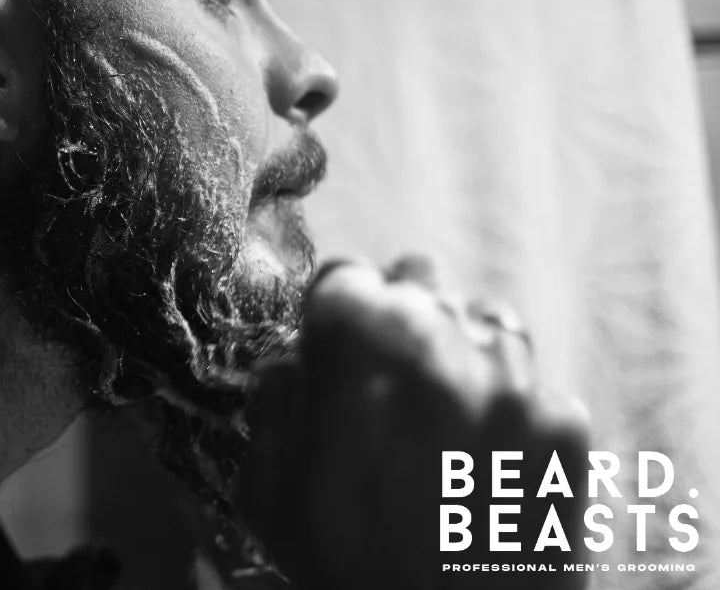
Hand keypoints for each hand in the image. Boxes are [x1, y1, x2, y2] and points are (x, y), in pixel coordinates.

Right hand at [237, 257, 590, 588]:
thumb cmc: (351, 576)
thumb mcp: (270, 499)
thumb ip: (271, 411)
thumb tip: (290, 362)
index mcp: (357, 360)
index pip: (345, 275)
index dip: (332, 306)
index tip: (331, 336)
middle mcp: (441, 351)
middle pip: (418, 280)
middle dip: (393, 317)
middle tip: (383, 375)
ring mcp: (514, 384)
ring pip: (482, 318)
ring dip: (455, 348)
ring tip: (440, 409)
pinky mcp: (567, 424)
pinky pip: (532, 380)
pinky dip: (508, 403)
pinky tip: (484, 453)